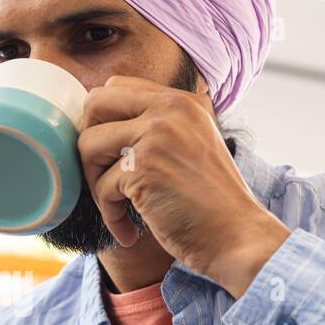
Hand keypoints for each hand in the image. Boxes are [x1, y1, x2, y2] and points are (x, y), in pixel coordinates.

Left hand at [77, 75, 291, 297]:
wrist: (236, 236)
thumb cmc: (210, 204)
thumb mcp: (190, 146)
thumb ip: (157, 128)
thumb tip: (98, 124)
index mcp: (181, 101)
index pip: (116, 87)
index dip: (101, 122)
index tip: (109, 157)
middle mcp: (170, 108)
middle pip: (94, 104)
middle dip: (88, 144)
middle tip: (104, 178)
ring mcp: (157, 135)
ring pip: (88, 145)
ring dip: (95, 184)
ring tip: (117, 208)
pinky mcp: (144, 167)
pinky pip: (101, 187)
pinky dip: (111, 216)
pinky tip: (128, 233)